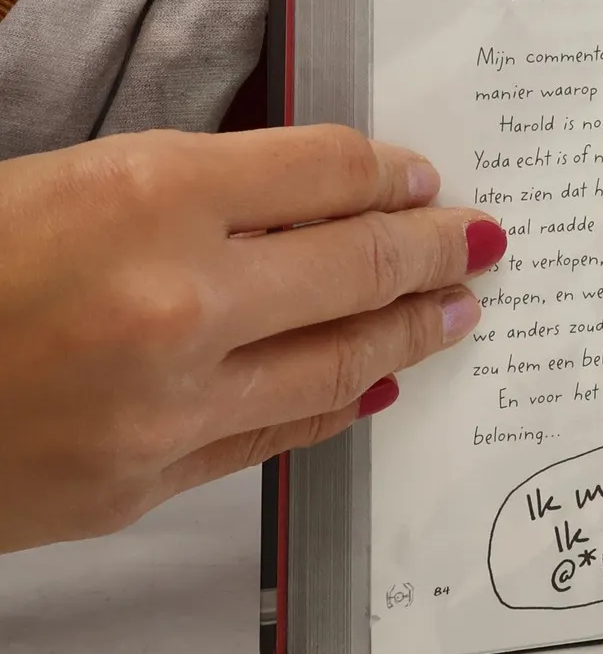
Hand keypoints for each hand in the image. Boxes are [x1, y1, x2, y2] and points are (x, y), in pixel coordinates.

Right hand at [0, 124, 504, 552]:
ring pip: (340, 360)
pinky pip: (275, 436)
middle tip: (479, 236)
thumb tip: (326, 193)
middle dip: (435, 245)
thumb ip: (202, 183)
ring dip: (413, 328)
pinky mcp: (143, 485)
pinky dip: (336, 402)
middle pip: (360, 262)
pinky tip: (373, 381)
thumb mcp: (73, 178)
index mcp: (149, 191)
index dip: (391, 168)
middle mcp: (176, 297)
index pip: (329, 168)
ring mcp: (165, 404)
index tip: (421, 174)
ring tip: (459, 305)